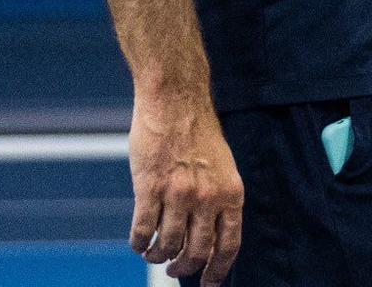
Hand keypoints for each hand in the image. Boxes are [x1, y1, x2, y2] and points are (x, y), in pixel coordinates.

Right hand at [128, 86, 243, 283]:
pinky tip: (140, 243)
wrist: (177, 102)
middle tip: (174, 270)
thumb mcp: (223, 167)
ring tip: (154, 254)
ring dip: (158, 257)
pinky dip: (140, 244)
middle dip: (184, 268)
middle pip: (196, 252)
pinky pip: (143, 232)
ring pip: (168, 246)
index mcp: (231, 192)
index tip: (209, 284)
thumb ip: (218, 199)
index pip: (229, 244)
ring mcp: (179, 195)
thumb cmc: (199, 134)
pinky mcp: (150, 189)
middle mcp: (208, 197)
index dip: (218, 270)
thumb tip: (209, 237)